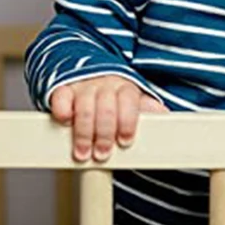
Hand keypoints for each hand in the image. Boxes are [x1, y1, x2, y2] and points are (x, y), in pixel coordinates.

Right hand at [50, 75, 167, 162]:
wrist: (88, 71)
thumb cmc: (113, 93)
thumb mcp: (132, 99)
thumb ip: (145, 107)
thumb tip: (164, 114)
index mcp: (124, 87)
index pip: (129, 101)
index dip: (127, 122)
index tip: (125, 141)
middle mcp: (104, 85)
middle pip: (106, 108)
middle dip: (105, 134)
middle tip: (102, 153)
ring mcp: (83, 86)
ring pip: (84, 107)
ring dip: (84, 133)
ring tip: (83, 152)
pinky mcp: (63, 89)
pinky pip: (61, 97)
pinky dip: (62, 111)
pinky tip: (66, 123)